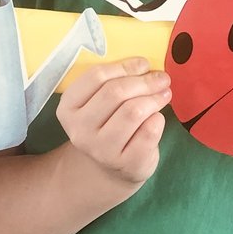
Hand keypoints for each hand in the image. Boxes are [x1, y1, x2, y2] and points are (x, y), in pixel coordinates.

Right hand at [56, 57, 170, 193]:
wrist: (109, 170)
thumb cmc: (107, 125)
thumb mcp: (97, 103)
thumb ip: (112, 82)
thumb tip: (144, 66)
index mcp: (68, 108)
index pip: (96, 77)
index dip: (124, 66)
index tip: (144, 64)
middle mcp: (80, 130)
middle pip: (116, 92)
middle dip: (144, 81)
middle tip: (162, 78)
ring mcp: (101, 150)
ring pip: (133, 111)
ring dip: (154, 98)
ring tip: (164, 94)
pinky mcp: (126, 163)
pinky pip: (149, 131)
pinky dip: (158, 119)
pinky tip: (158, 118)